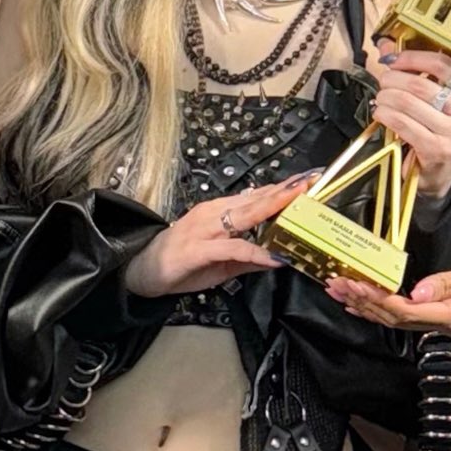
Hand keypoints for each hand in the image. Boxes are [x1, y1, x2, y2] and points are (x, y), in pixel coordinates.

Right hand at [126, 177, 307, 297]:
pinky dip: (255, 251)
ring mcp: (204, 229)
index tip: (307, 181)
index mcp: (219, 211)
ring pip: (245, 215)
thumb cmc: (180, 262)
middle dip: (284, 191)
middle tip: (310, 182)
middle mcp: (213, 213)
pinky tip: (273, 257)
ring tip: (297, 206)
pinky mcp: (198, 249)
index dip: (282, 189)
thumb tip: (278, 258)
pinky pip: (232, 247)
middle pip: (255, 199)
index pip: (256, 196)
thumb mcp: (221, 262)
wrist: (141, 270)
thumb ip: (248, 258)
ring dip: (272, 209)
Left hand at [316, 254, 450, 338]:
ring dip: (368, 305)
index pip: (404, 310)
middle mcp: (446, 323)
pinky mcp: (450, 315)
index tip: (353, 283)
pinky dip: (386, 307)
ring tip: (341, 292)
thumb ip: (449, 283)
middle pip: (394, 317)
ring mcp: (447, 322)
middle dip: (362, 301)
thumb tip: (416, 292)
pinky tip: (371, 302)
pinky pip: (410, 315)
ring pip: (398, 319)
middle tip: (335, 283)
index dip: (375, 298)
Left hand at [369, 44, 450, 197]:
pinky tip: (382, 113)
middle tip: (384, 80)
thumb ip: (419, 69)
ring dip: (387, 97)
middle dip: (395, 79)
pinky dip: (387, 115)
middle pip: (423, 85)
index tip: (395, 58)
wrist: (442, 172)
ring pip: (409, 103)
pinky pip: (404, 124)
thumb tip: (387, 45)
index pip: (445, 65)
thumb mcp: (441, 97)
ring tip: (381, 97)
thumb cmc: (441, 129)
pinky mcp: (438, 149)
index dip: (414, 58)